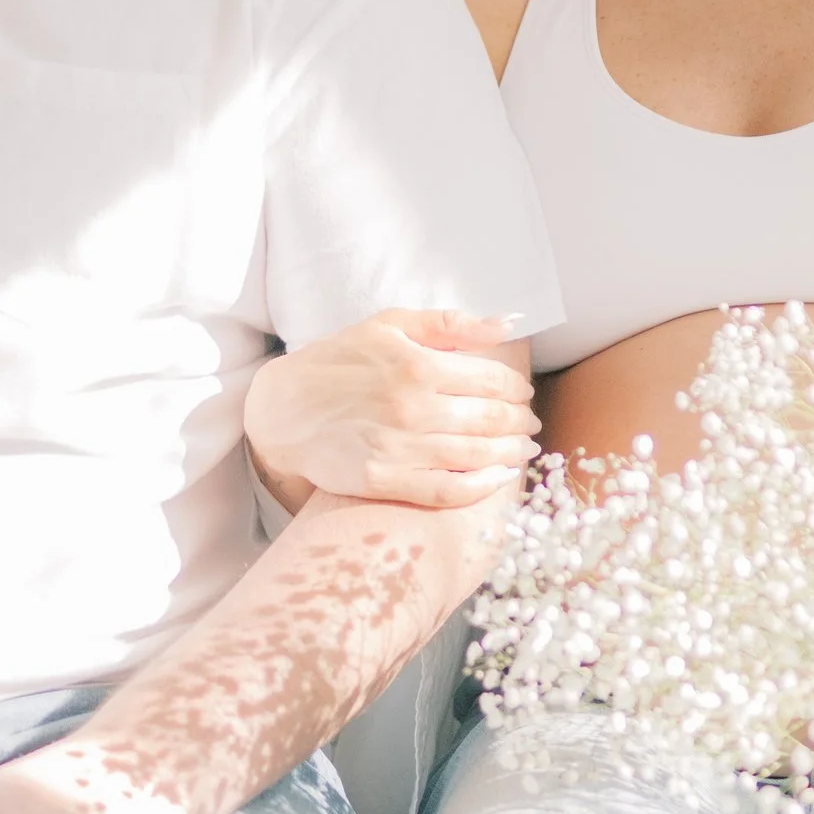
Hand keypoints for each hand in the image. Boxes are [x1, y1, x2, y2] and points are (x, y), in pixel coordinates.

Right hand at [245, 310, 535, 509]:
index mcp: (418, 364)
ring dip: (511, 454)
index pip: (493, 380)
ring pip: (477, 455)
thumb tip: (508, 323)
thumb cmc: (338, 361)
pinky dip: (481, 487)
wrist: (283, 408)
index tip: (523, 393)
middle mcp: (412, 407)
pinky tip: (497, 479)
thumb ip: (450, 323)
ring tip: (522, 450)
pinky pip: (446, 490)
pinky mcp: (383, 480)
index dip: (517, 388)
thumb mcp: (389, 324)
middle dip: (520, 422)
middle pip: (492, 419)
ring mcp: (398, 447)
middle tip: (529, 424)